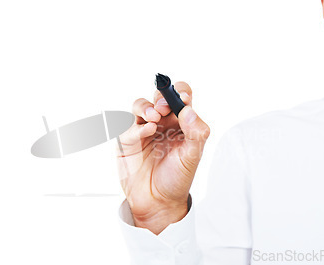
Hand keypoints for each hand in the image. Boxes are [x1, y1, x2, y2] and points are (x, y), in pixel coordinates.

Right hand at [117, 81, 209, 234]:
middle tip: (164, 107)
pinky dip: (137, 126)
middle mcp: (162, 123)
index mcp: (181, 123)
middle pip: (159, 97)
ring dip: (146, 106)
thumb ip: (196, 132)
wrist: (157, 202)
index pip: (181, 97)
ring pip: (141, 106)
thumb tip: (189, 110)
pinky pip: (128, 125)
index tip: (183, 98)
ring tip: (154, 116)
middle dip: (162, 96)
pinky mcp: (128, 139)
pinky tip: (147, 130)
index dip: (181, 92)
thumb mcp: (193, 156)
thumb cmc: (176, 178)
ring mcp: (143, 130)